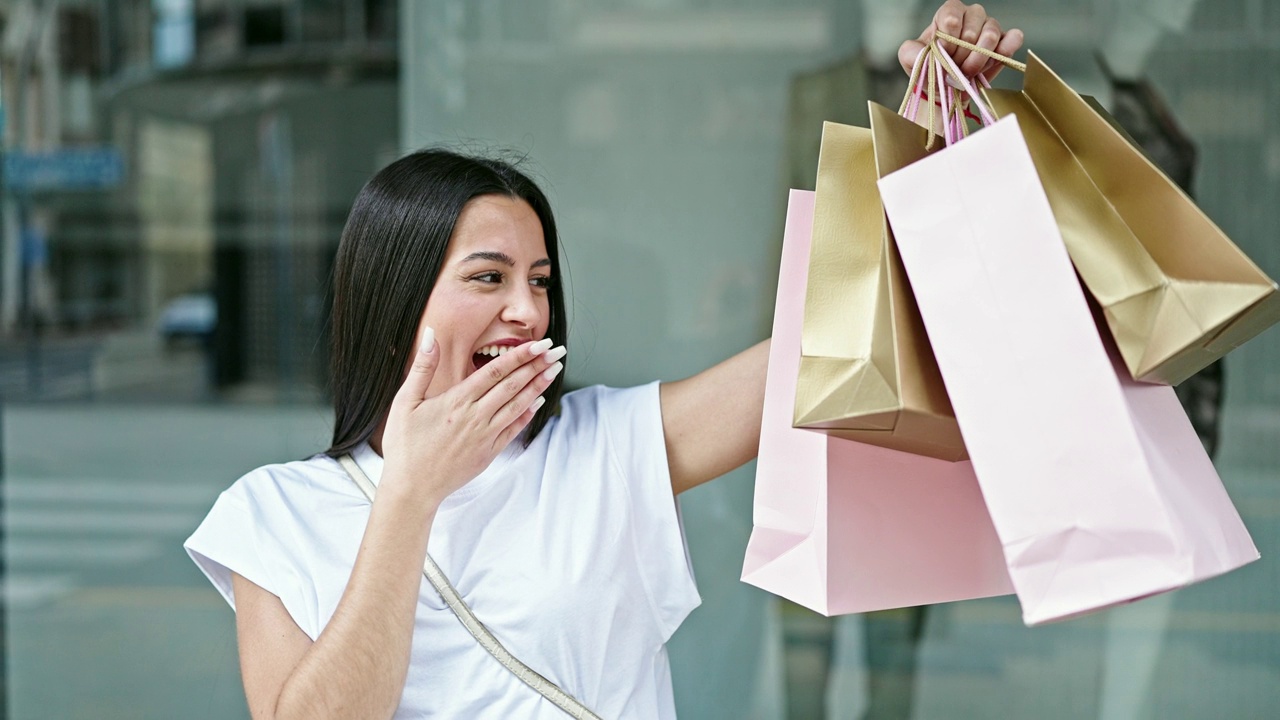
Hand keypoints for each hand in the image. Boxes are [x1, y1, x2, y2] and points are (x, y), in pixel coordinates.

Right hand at [379, 329, 564, 506]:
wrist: (411, 488)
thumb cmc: (404, 446)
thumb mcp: (405, 401)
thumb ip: (422, 367)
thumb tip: (430, 335)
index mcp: (456, 401)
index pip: (495, 370)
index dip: (520, 355)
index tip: (538, 343)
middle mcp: (475, 417)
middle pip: (512, 385)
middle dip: (536, 365)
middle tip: (555, 351)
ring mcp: (485, 436)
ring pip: (517, 405)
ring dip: (538, 386)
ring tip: (554, 370)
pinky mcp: (488, 453)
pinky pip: (513, 429)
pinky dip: (527, 414)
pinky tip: (538, 402)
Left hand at [898, 1, 1023, 81]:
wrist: (945, 88)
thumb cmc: (930, 67)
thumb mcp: (910, 59)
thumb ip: (910, 52)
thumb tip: (926, 52)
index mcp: (948, 13)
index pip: (951, 19)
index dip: (947, 42)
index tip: (942, 55)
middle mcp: (971, 15)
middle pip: (971, 30)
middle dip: (961, 56)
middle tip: (954, 69)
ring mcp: (989, 27)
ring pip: (991, 34)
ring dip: (978, 59)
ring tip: (968, 72)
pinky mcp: (1005, 42)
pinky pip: (1013, 37)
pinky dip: (1005, 50)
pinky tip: (995, 60)